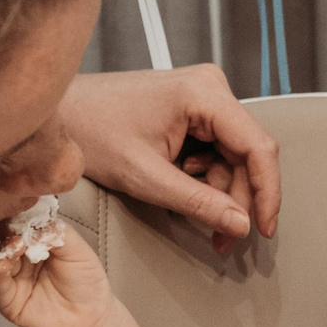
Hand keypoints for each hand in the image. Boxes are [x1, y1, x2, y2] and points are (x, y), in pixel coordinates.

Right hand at [0, 221, 116, 326]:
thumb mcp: (77, 249)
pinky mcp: (8, 299)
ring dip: (6, 247)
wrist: (92, 319)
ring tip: (17, 243)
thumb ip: (57, 232)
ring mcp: (14, 277)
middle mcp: (23, 257)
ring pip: (0, 256)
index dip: (22, 214)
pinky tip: (6, 261)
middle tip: (17, 225)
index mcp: (39, 242)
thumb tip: (34, 221)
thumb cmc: (87, 283)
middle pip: (7, 237)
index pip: (23, 223)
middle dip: (10, 229)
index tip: (22, 204)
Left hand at [61, 66, 281, 253]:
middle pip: (247, 156)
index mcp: (204, 93)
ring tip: (198, 220)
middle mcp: (210, 88)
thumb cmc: (89, 130)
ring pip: (233, 158)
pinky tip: (183, 193)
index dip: (267, 193)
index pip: (258, 147)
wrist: (59, 112)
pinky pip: (216, 152)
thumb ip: (198, 203)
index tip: (263, 228)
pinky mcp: (192, 110)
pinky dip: (205, 180)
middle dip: (237, 200)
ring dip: (220, 193)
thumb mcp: (146, 177)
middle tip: (224, 238)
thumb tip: (240, 224)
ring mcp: (203, 98)